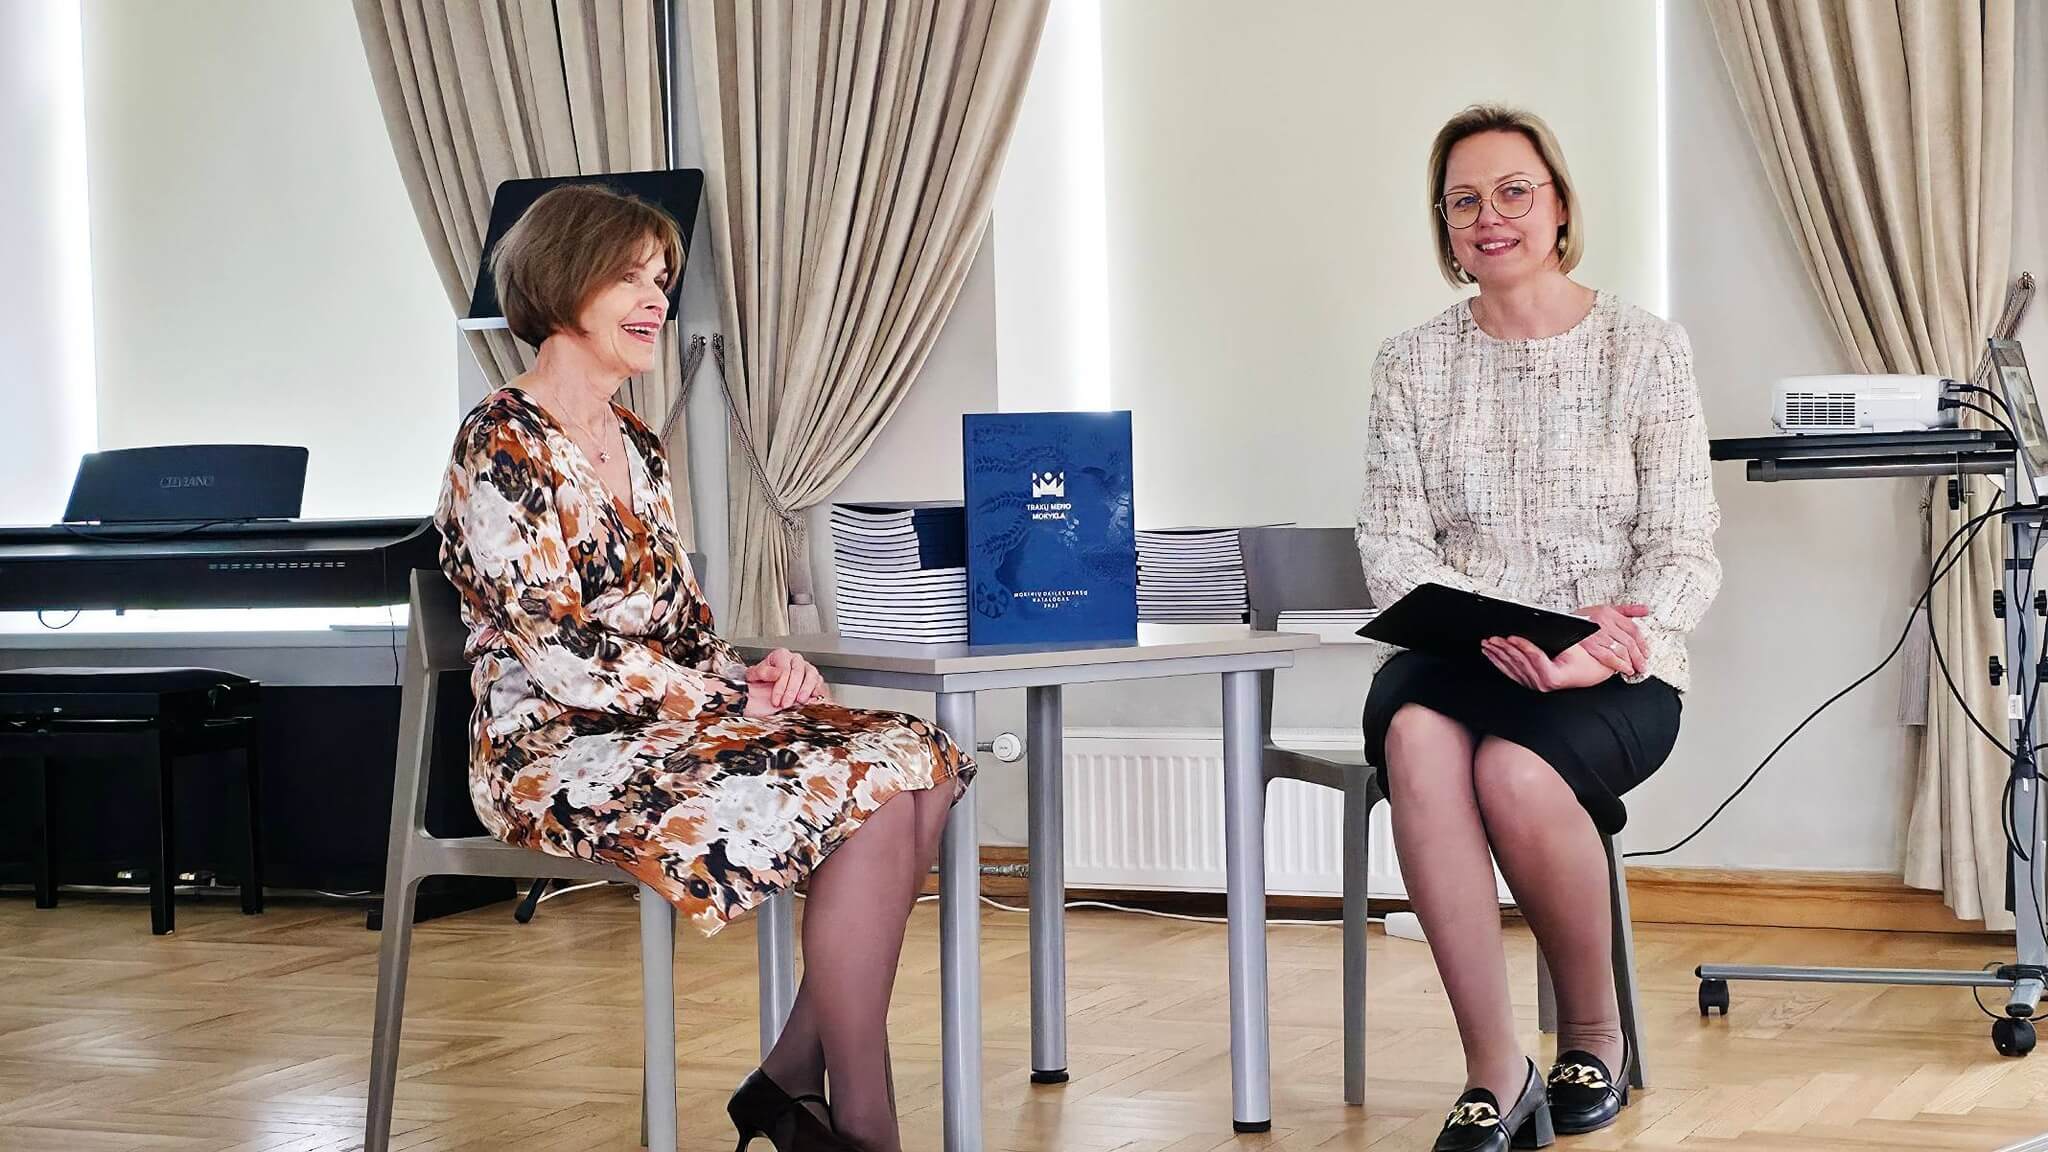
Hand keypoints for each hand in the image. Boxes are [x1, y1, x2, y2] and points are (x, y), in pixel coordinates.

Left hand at [747, 648, 828, 711]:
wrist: (763, 687)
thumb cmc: (760, 680)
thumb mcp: (754, 675)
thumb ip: (763, 672)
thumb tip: (778, 673)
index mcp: (781, 655)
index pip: (784, 669)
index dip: (780, 686)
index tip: (776, 700)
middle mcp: (795, 659)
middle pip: (798, 672)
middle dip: (792, 690)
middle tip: (786, 704)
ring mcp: (806, 668)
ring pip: (812, 675)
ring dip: (807, 689)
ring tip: (800, 701)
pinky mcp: (813, 678)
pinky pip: (819, 681)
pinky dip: (816, 690)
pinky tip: (811, 698)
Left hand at [1481, 635, 1613, 692]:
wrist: (1589, 672)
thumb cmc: (1584, 660)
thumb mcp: (1576, 647)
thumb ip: (1559, 638)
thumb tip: (1542, 626)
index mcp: (1553, 677)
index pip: (1534, 657)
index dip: (1522, 646)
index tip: (1511, 636)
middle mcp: (1542, 684)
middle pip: (1519, 661)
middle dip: (1504, 648)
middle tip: (1493, 637)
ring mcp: (1534, 684)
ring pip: (1512, 667)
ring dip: (1498, 654)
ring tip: (1488, 643)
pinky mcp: (1528, 682)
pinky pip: (1510, 672)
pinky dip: (1499, 661)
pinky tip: (1491, 653)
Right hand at [1575, 603, 1650, 677]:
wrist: (1560, 626)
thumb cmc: (1582, 619)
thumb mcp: (1604, 609)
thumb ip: (1626, 610)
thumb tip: (1645, 610)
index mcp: (1609, 612)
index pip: (1633, 628)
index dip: (1642, 643)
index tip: (1646, 652)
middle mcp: (1604, 622)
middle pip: (1629, 641)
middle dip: (1639, 656)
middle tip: (1643, 665)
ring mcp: (1597, 635)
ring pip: (1621, 650)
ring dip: (1631, 662)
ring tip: (1634, 669)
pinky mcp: (1590, 646)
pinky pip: (1609, 657)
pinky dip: (1619, 665)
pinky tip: (1624, 669)